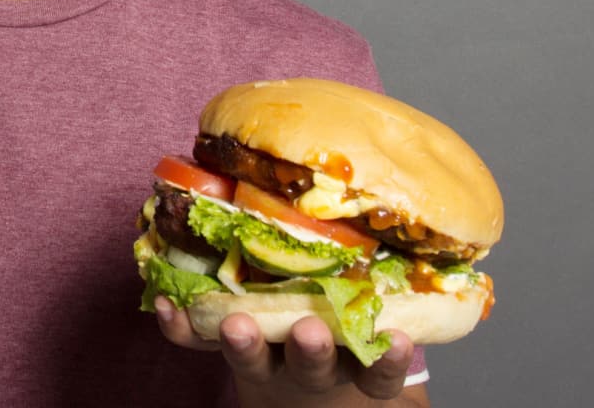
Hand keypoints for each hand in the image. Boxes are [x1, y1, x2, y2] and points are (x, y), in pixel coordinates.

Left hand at [154, 298, 417, 404]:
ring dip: (243, 344)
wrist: (305, 378)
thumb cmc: (348, 320)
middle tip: (309, 332)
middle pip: (315, 367)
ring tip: (235, 323)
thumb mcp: (376, 309)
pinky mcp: (226, 351)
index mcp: (357, 360)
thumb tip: (427, 213)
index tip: (398, 341)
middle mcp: (314, 366)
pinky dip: (182, 328)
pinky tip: (166, 305)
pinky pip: (199, 345)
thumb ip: (391, 281)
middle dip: (312, 350)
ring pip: (256, 362)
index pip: (380, 370)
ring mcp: (268, 362)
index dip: (389, 360)